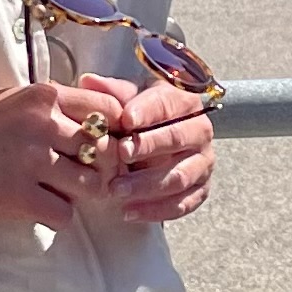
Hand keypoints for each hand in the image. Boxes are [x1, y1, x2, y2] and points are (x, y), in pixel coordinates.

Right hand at [0, 81, 134, 229]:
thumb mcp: (9, 102)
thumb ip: (50, 107)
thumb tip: (98, 121)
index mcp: (43, 96)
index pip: (110, 111)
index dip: (111, 133)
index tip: (95, 147)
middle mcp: (43, 124)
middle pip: (105, 151)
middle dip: (96, 168)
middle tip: (75, 178)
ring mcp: (32, 161)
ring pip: (91, 185)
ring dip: (77, 194)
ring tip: (52, 192)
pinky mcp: (20, 197)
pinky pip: (66, 214)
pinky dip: (55, 217)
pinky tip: (33, 209)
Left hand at [80, 75, 214, 224]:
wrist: (165, 135)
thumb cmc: (143, 114)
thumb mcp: (130, 97)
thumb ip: (112, 91)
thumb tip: (89, 80)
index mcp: (184, 102)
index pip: (167, 104)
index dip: (147, 112)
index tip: (126, 119)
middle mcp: (200, 131)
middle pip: (176, 139)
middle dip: (147, 148)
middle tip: (120, 155)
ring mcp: (203, 162)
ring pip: (179, 176)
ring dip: (147, 185)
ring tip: (116, 190)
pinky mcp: (201, 188)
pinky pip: (183, 204)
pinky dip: (157, 210)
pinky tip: (129, 211)